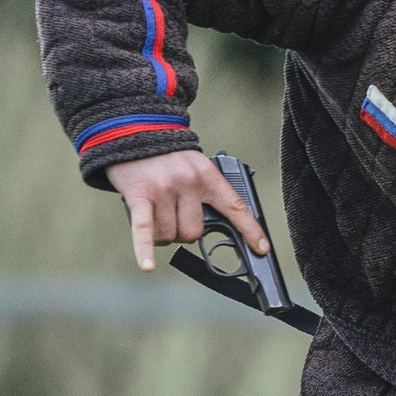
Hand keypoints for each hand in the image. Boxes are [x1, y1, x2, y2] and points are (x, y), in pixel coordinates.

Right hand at [104, 150, 268, 272]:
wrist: (133, 129)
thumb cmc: (167, 157)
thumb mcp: (196, 167)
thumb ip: (206, 195)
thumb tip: (208, 231)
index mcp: (207, 175)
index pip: (235, 207)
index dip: (251, 231)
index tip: (262, 249)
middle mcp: (188, 182)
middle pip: (194, 232)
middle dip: (185, 232)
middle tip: (175, 216)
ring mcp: (163, 189)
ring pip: (170, 235)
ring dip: (163, 235)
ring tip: (156, 215)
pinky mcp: (139, 196)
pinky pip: (145, 230)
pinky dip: (145, 250)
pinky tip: (148, 266)